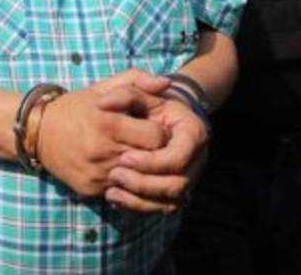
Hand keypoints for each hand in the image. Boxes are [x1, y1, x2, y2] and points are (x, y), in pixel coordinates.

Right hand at [36, 72, 170, 198]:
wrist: (37, 132)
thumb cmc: (76, 107)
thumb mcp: (103, 88)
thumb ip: (137, 81)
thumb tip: (166, 83)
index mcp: (108, 123)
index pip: (157, 137)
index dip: (160, 133)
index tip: (154, 130)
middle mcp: (102, 151)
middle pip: (151, 161)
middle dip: (156, 154)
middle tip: (151, 147)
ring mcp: (96, 173)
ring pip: (139, 180)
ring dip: (142, 170)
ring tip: (138, 158)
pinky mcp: (90, 189)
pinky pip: (121, 190)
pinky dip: (125, 182)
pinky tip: (121, 170)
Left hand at [102, 88, 209, 213]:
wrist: (160, 115)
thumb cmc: (148, 102)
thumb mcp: (138, 91)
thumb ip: (124, 93)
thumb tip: (103, 103)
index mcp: (193, 133)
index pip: (178, 157)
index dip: (152, 162)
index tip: (124, 157)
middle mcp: (197, 159)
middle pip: (177, 184)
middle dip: (144, 184)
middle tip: (115, 175)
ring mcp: (189, 177)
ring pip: (171, 202)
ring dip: (140, 200)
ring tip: (111, 190)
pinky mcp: (176, 191)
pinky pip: (161, 208)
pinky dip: (138, 207)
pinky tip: (114, 198)